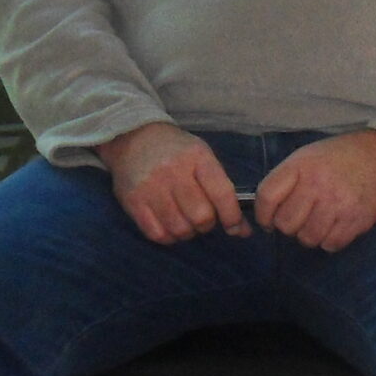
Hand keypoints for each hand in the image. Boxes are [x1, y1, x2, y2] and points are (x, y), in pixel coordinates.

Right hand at [97, 121, 248, 243]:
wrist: (133, 138)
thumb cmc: (176, 152)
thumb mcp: (202, 158)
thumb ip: (222, 191)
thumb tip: (242, 230)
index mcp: (197, 157)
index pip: (222, 193)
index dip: (232, 217)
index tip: (234, 227)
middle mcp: (173, 171)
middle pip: (201, 217)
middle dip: (206, 224)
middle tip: (201, 216)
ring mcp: (151, 187)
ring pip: (180, 229)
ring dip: (187, 231)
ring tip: (184, 219)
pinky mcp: (133, 202)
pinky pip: (158, 234)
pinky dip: (168, 236)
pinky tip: (168, 224)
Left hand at [254, 131, 375, 251]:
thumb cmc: (342, 157)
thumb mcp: (309, 156)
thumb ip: (287, 180)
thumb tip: (267, 212)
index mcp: (301, 166)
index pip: (267, 197)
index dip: (262, 214)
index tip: (268, 221)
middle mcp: (317, 185)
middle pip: (285, 224)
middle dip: (289, 225)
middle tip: (302, 217)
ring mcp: (338, 205)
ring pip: (307, 238)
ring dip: (311, 234)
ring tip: (321, 221)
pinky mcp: (356, 221)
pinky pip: (330, 245)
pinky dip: (330, 240)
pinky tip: (336, 225)